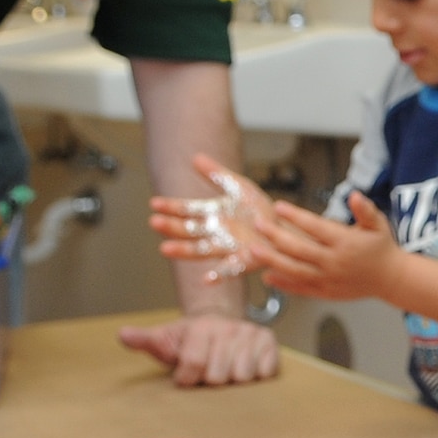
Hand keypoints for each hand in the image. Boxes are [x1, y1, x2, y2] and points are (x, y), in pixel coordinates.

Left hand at [118, 314, 278, 386]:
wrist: (220, 324)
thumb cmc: (191, 339)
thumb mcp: (165, 339)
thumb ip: (144, 340)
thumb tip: (122, 335)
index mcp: (201, 327)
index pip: (193, 365)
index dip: (188, 378)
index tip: (186, 374)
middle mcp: (228, 328)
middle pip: (218, 376)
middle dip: (210, 379)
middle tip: (209, 370)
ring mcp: (250, 334)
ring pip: (242, 377)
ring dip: (232, 380)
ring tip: (226, 369)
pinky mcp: (270, 342)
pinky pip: (265, 373)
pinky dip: (255, 375)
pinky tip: (245, 366)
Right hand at [148, 153, 278, 282]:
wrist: (284, 226)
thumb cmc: (259, 209)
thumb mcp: (238, 187)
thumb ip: (217, 174)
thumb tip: (194, 157)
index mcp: (212, 215)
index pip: (186, 210)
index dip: (171, 207)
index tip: (154, 204)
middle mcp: (215, 233)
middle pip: (189, 231)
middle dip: (171, 227)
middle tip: (154, 222)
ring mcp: (228, 248)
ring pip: (201, 250)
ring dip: (183, 250)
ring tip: (165, 249)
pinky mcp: (244, 261)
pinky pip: (229, 269)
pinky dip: (218, 274)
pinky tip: (205, 279)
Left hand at [252, 193, 401, 301]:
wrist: (391, 279)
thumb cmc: (381, 248)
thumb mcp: (378, 224)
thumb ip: (365, 210)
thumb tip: (354, 195)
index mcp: (346, 242)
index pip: (315, 227)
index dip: (295, 216)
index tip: (278, 206)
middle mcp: (335, 262)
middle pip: (299, 249)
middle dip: (275, 236)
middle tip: (258, 224)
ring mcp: (329, 279)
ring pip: (295, 270)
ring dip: (272, 260)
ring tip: (253, 250)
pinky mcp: (327, 292)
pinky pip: (301, 288)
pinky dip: (283, 283)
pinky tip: (267, 276)